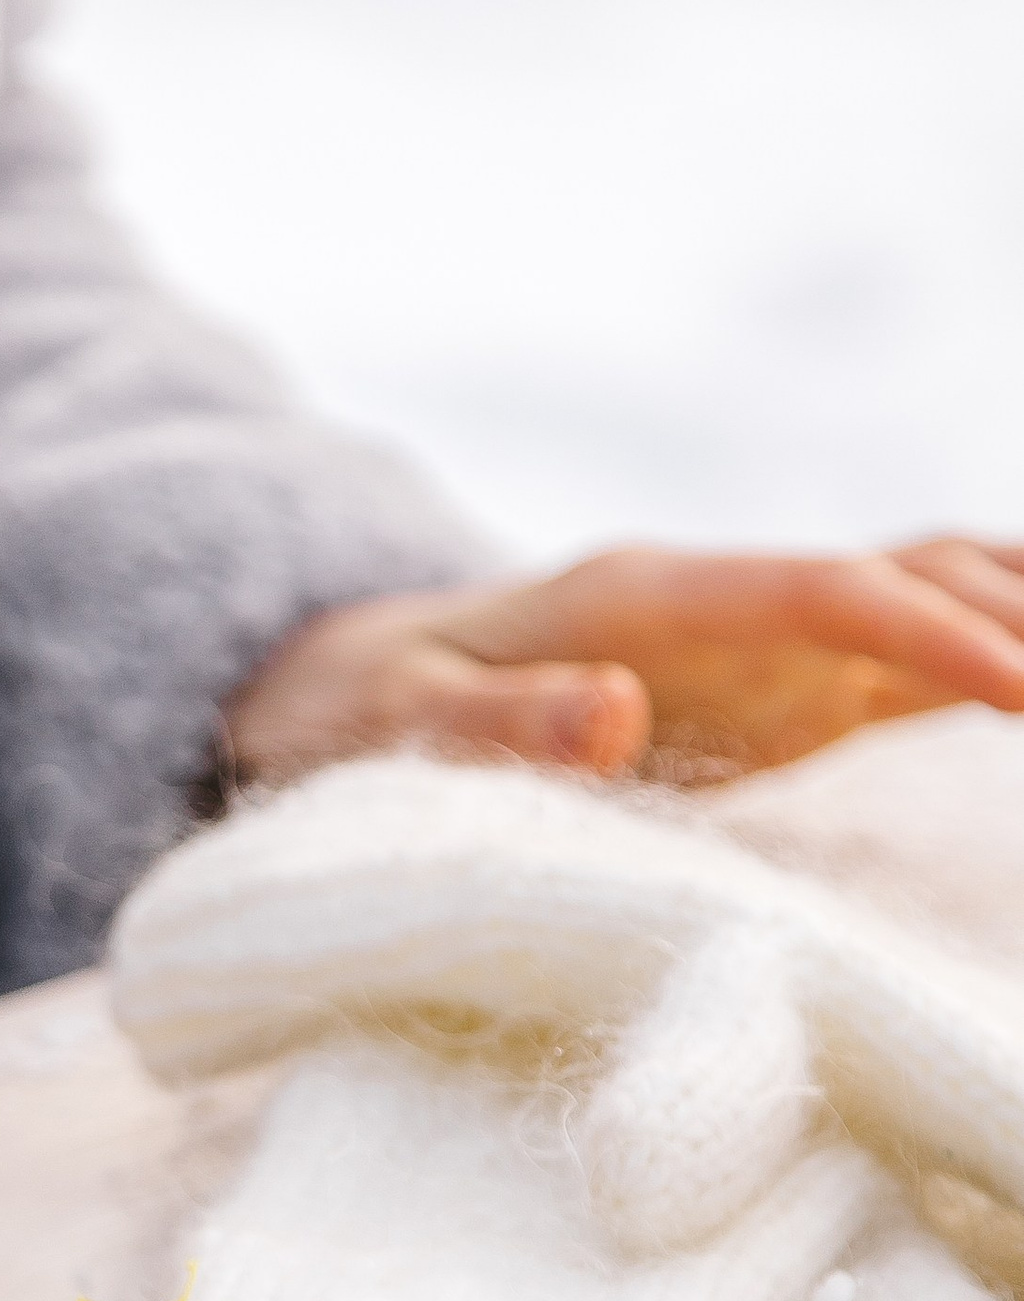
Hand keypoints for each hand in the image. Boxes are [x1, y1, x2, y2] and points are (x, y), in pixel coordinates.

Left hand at [224, 540, 1023, 785]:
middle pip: (917, 572)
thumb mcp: (396, 728)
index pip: (828, 594)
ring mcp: (763, 638)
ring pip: (938, 592)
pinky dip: (1004, 656)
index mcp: (647, 598)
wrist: (343, 690)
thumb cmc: (360, 717)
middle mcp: (727, 598)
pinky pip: (918, 658)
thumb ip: (499, 724)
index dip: (936, 636)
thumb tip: (615, 714)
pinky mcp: (781, 690)